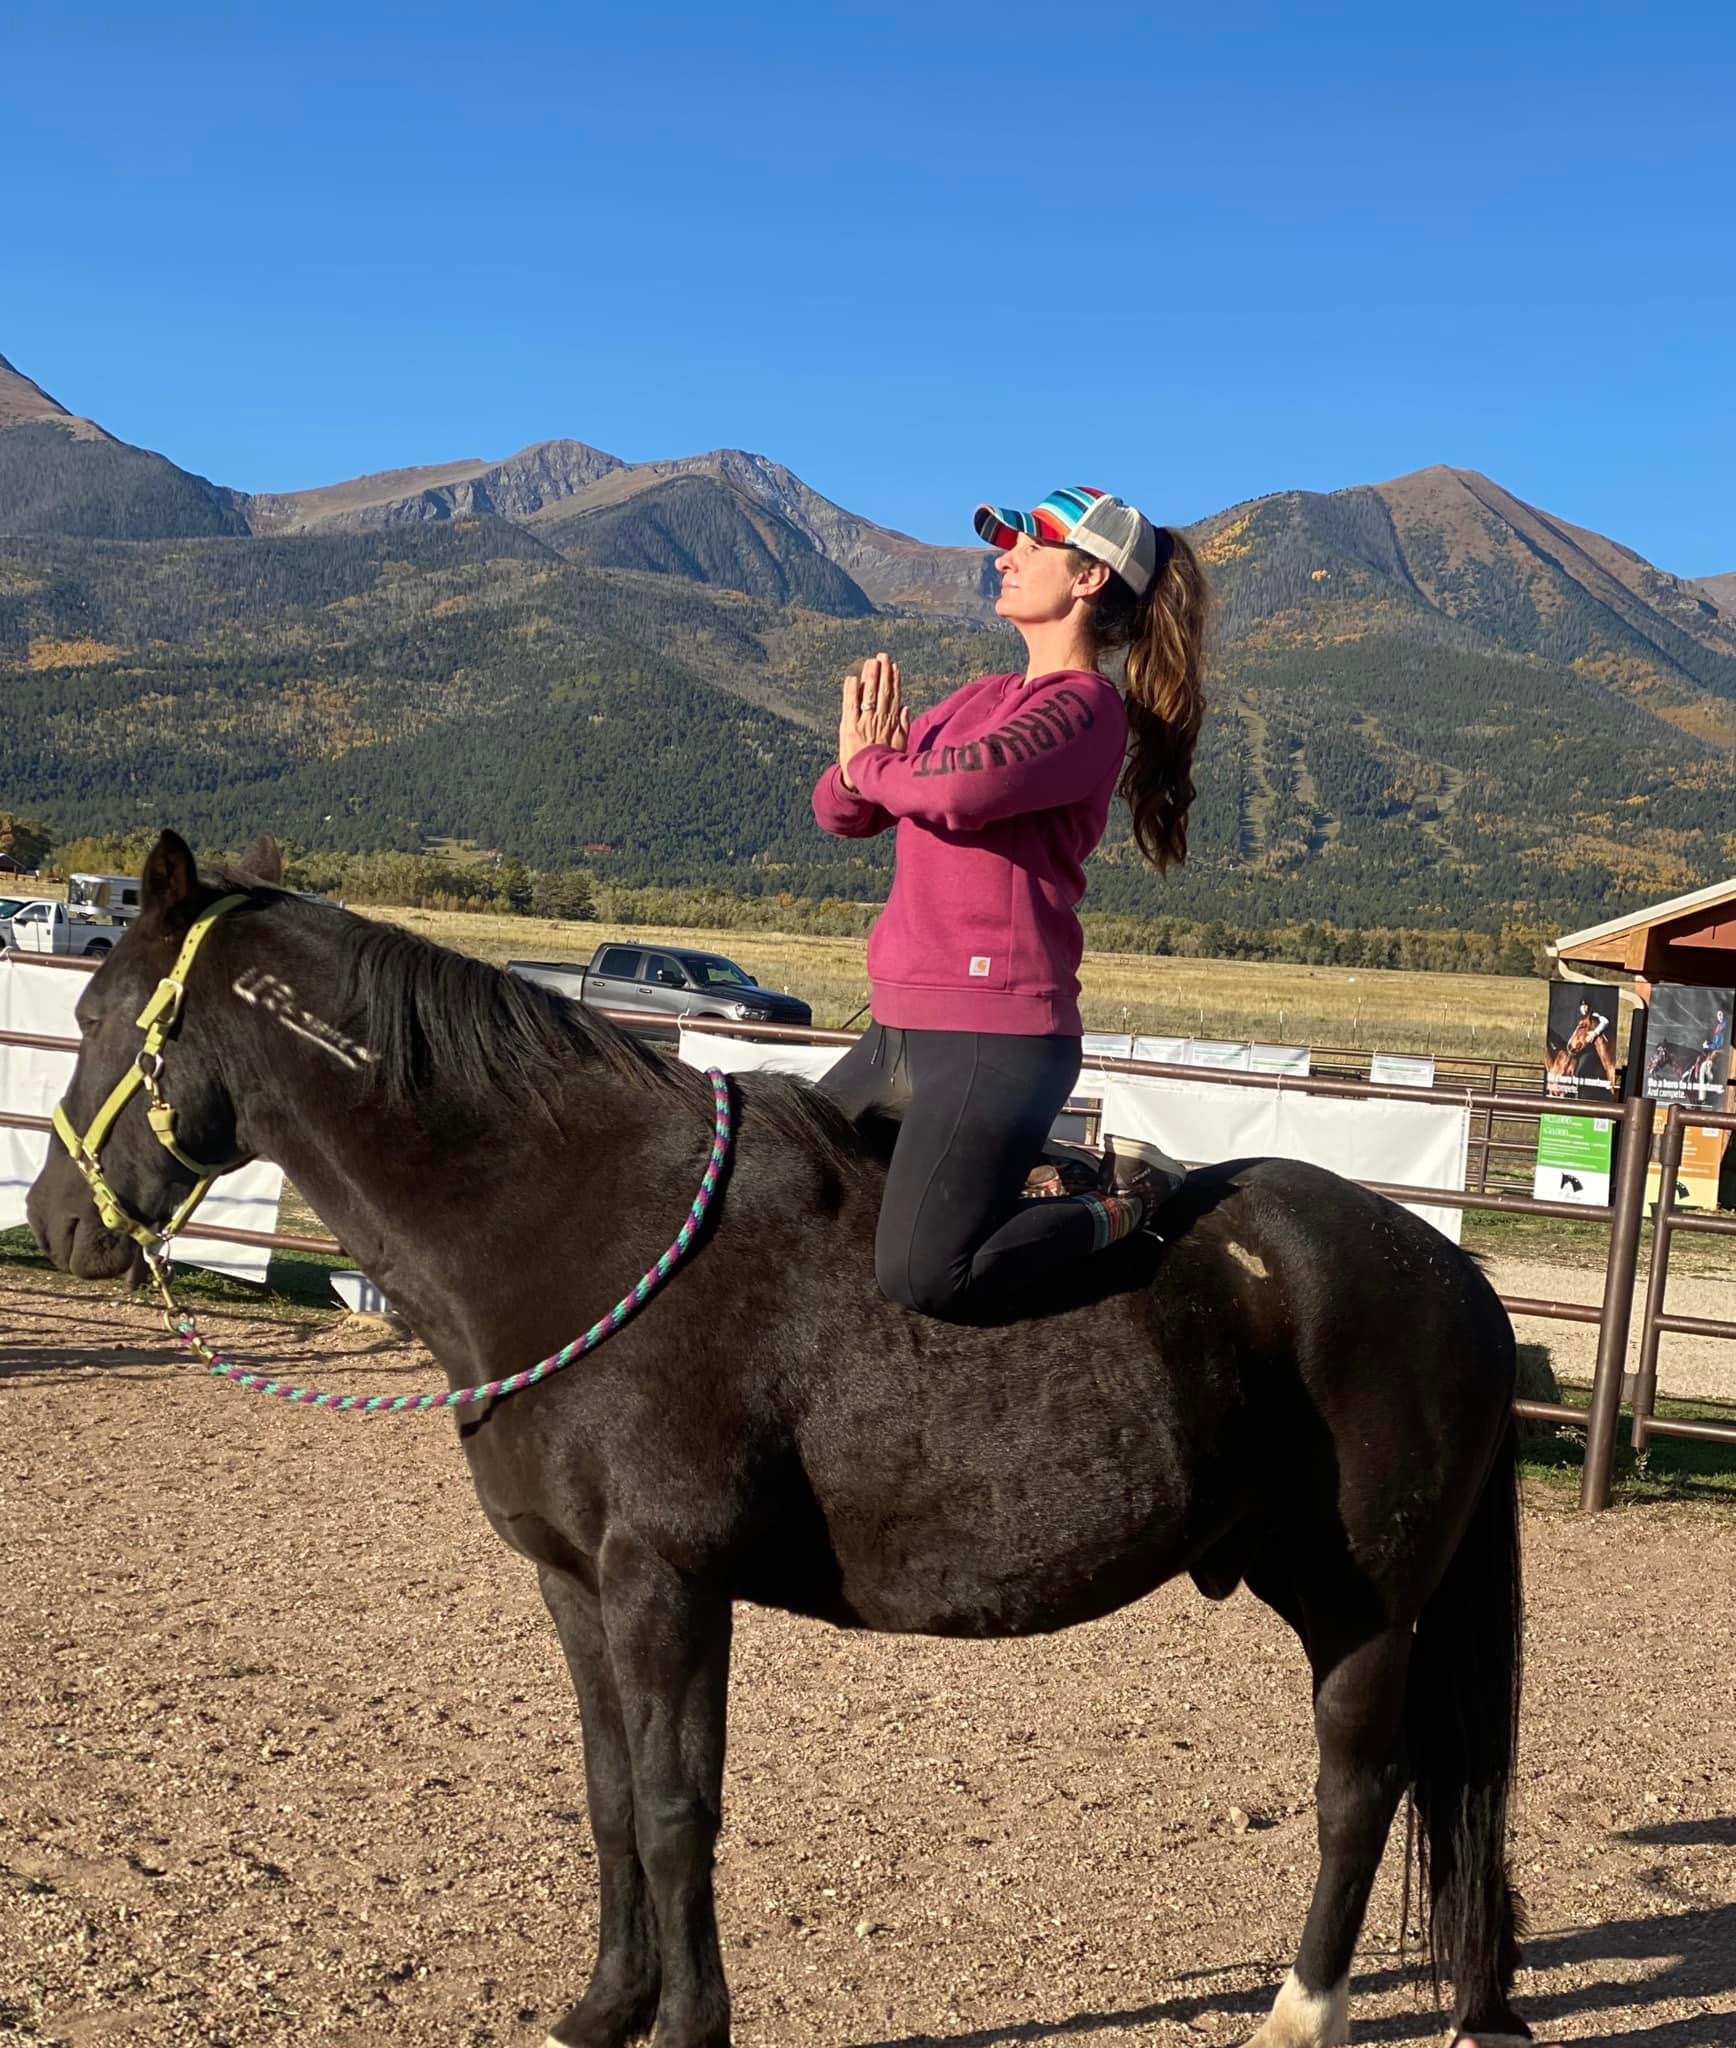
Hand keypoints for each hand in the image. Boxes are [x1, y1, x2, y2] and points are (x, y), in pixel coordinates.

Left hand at [838, 653, 908, 788]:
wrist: (867, 779)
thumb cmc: (885, 763)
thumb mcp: (900, 746)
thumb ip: (904, 726)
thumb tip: (906, 707)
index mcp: (892, 724)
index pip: (894, 697)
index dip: (894, 680)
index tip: (894, 666)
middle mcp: (879, 720)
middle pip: (882, 691)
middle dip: (883, 672)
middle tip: (882, 656)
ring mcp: (864, 722)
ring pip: (869, 695)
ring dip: (870, 677)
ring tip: (871, 662)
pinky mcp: (849, 727)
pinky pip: (851, 705)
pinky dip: (852, 691)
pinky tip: (852, 678)